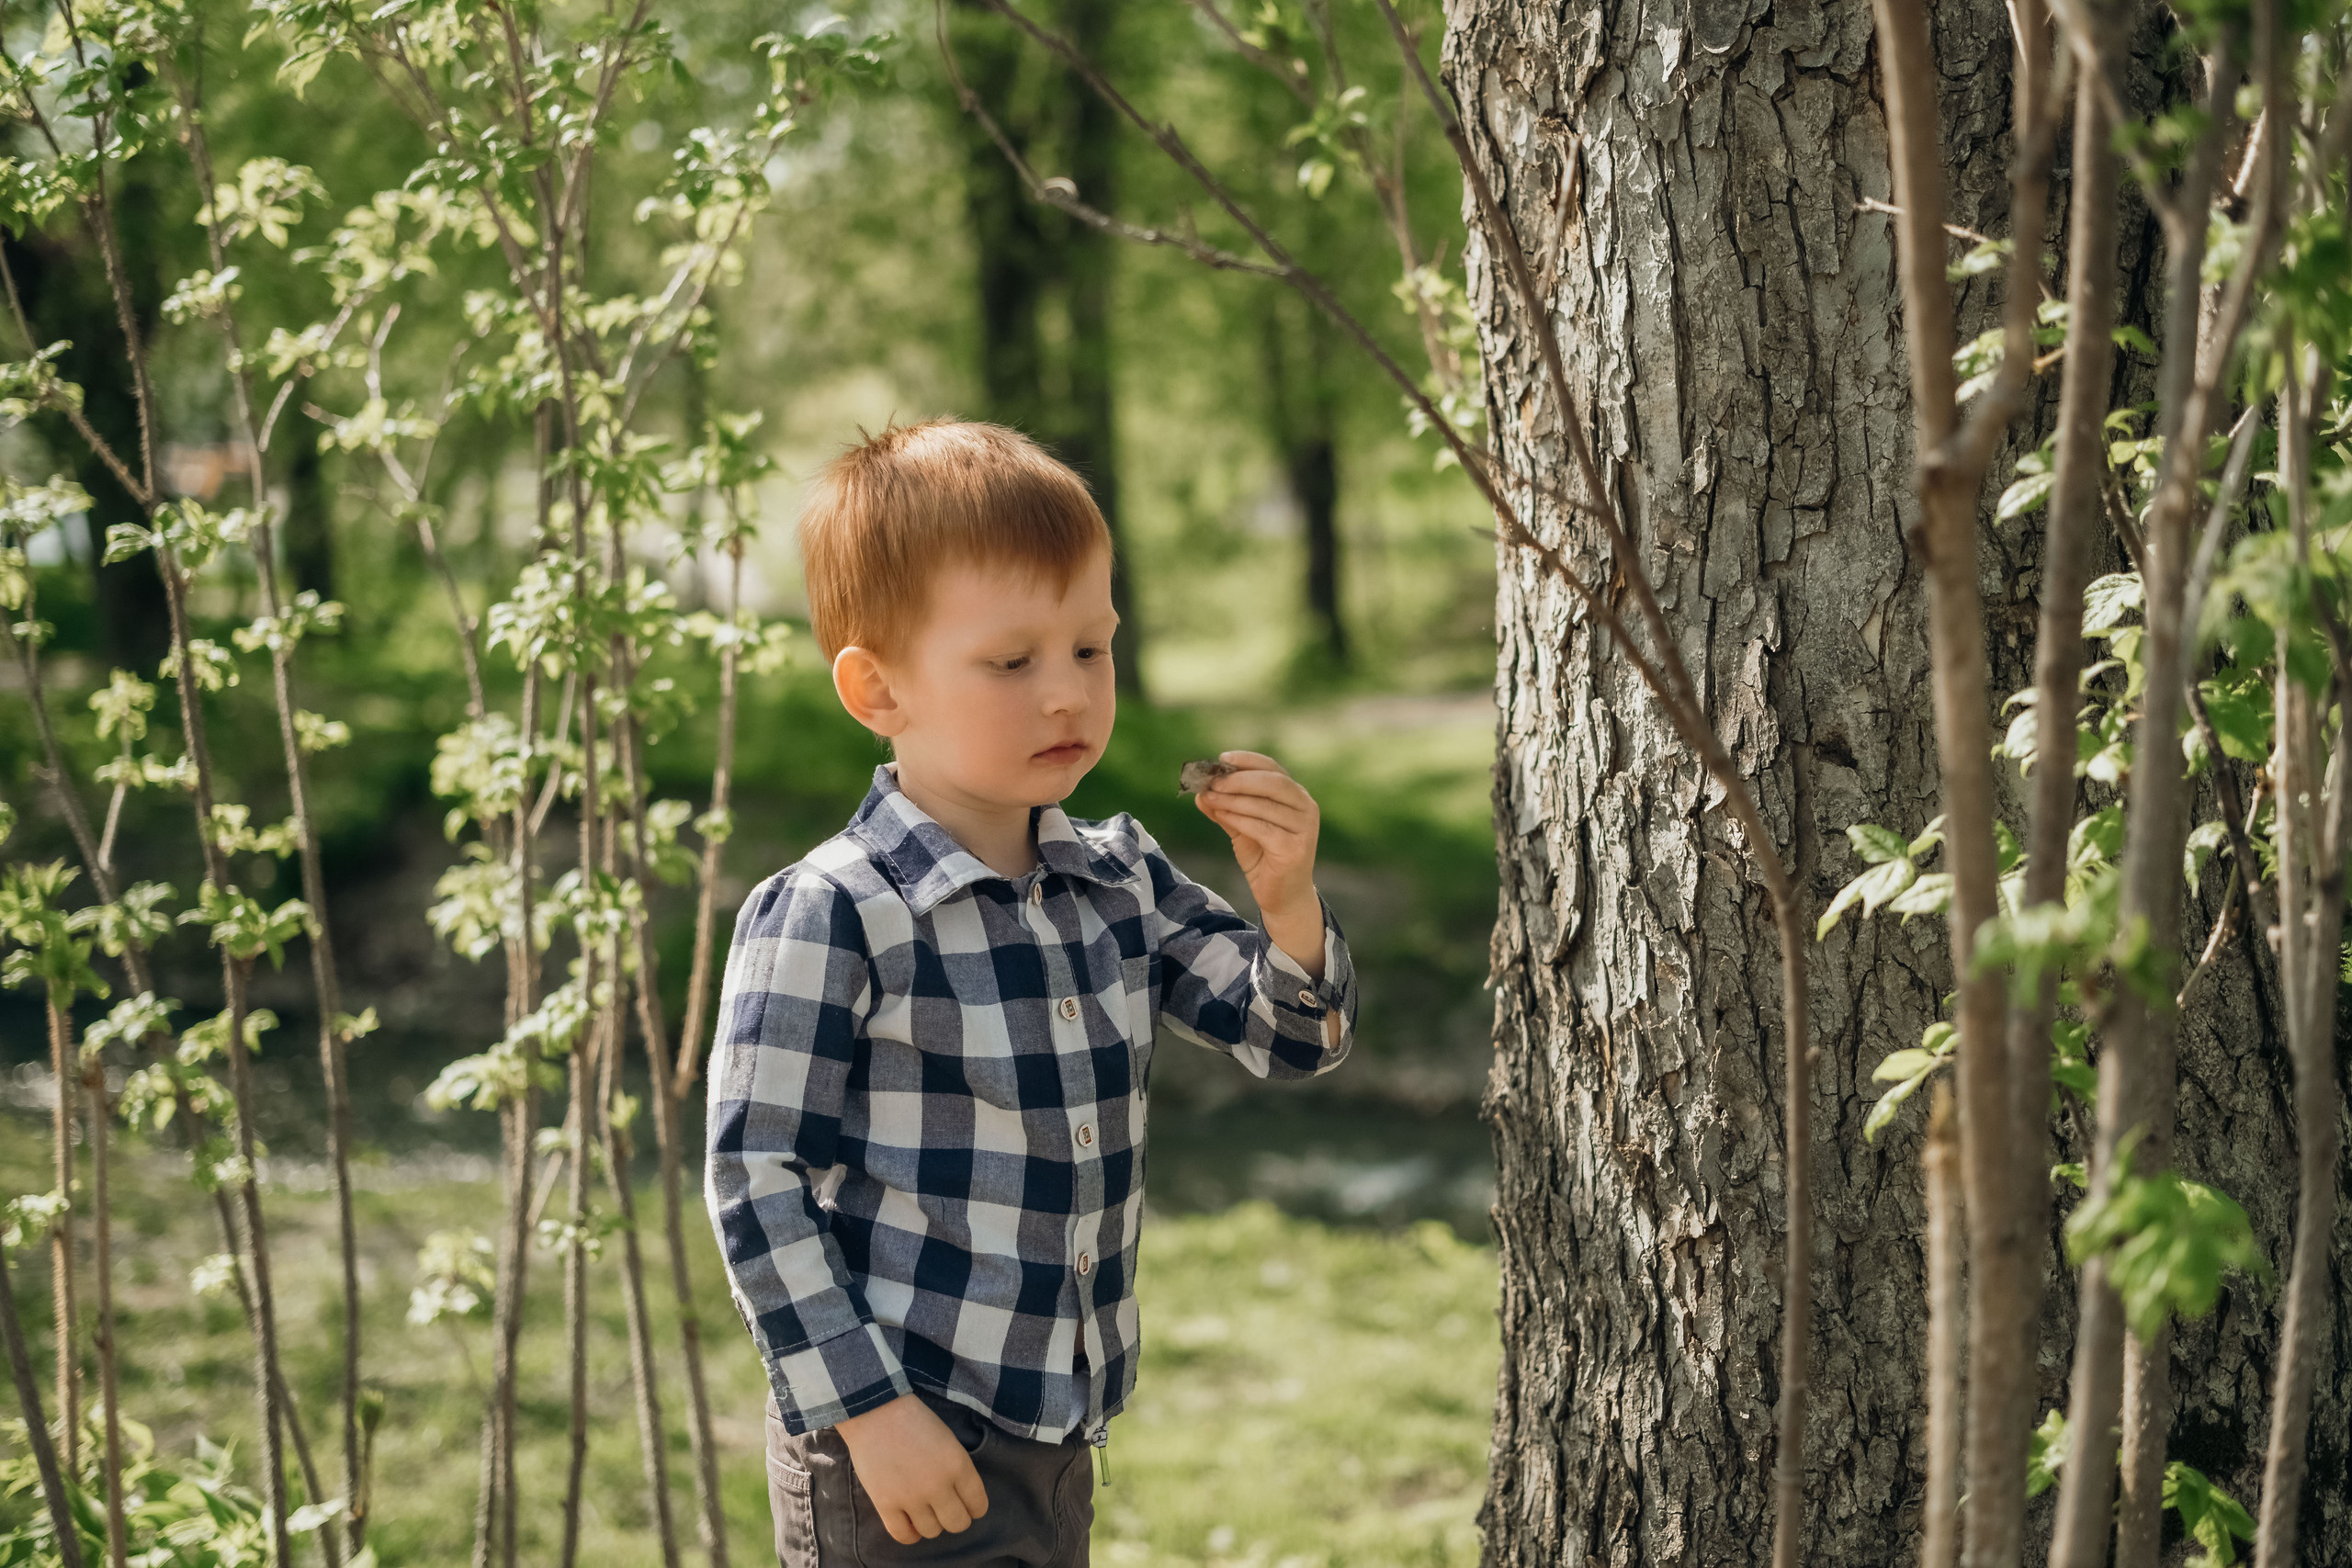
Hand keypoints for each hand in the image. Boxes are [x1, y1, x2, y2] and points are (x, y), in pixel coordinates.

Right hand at [833, 1394, 989, 1544]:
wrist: (876, 1411)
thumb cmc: (914, 1419)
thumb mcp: (948, 1440)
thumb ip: (957, 1469)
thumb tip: (960, 1496)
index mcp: (958, 1465)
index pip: (978, 1504)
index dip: (974, 1508)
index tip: (968, 1506)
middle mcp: (938, 1486)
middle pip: (957, 1523)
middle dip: (955, 1518)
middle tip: (946, 1509)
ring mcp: (911, 1497)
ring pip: (932, 1531)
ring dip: (931, 1523)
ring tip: (925, 1511)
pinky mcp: (886, 1504)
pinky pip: (903, 1535)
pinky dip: (910, 1534)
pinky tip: (910, 1522)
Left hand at [1193, 750, 1325, 977]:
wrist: (1283, 897)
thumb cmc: (1265, 859)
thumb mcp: (1242, 829)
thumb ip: (1226, 809)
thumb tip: (1200, 792)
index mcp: (1297, 797)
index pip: (1274, 768)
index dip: (1248, 761)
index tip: (1222, 758)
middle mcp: (1306, 808)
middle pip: (1272, 782)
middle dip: (1239, 779)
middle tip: (1212, 780)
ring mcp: (1304, 829)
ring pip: (1264, 804)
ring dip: (1233, 798)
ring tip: (1209, 796)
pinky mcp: (1295, 849)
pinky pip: (1262, 827)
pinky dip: (1238, 818)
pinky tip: (1220, 814)